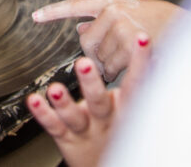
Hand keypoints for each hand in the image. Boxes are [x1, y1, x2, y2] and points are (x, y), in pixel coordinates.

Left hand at [26, 42, 150, 166]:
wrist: (106, 165)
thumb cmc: (120, 128)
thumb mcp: (134, 107)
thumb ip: (141, 81)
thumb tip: (157, 49)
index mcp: (126, 109)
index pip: (136, 83)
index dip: (141, 60)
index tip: (140, 37)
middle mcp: (106, 121)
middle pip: (99, 102)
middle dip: (91, 83)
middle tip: (84, 62)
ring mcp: (86, 131)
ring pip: (74, 117)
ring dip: (64, 103)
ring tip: (54, 89)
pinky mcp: (67, 139)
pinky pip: (53, 126)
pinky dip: (43, 114)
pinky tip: (33, 100)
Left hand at [33, 0, 179, 81]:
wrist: (190, 30)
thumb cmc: (159, 23)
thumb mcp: (130, 15)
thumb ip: (104, 20)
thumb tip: (79, 28)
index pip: (76, 5)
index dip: (54, 12)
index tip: (35, 16)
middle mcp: (113, 9)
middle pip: (86, 42)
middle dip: (95, 56)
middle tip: (112, 60)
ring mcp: (121, 25)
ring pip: (100, 58)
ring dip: (111, 66)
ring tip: (129, 58)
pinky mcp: (130, 44)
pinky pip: (113, 67)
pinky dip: (121, 72)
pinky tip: (134, 64)